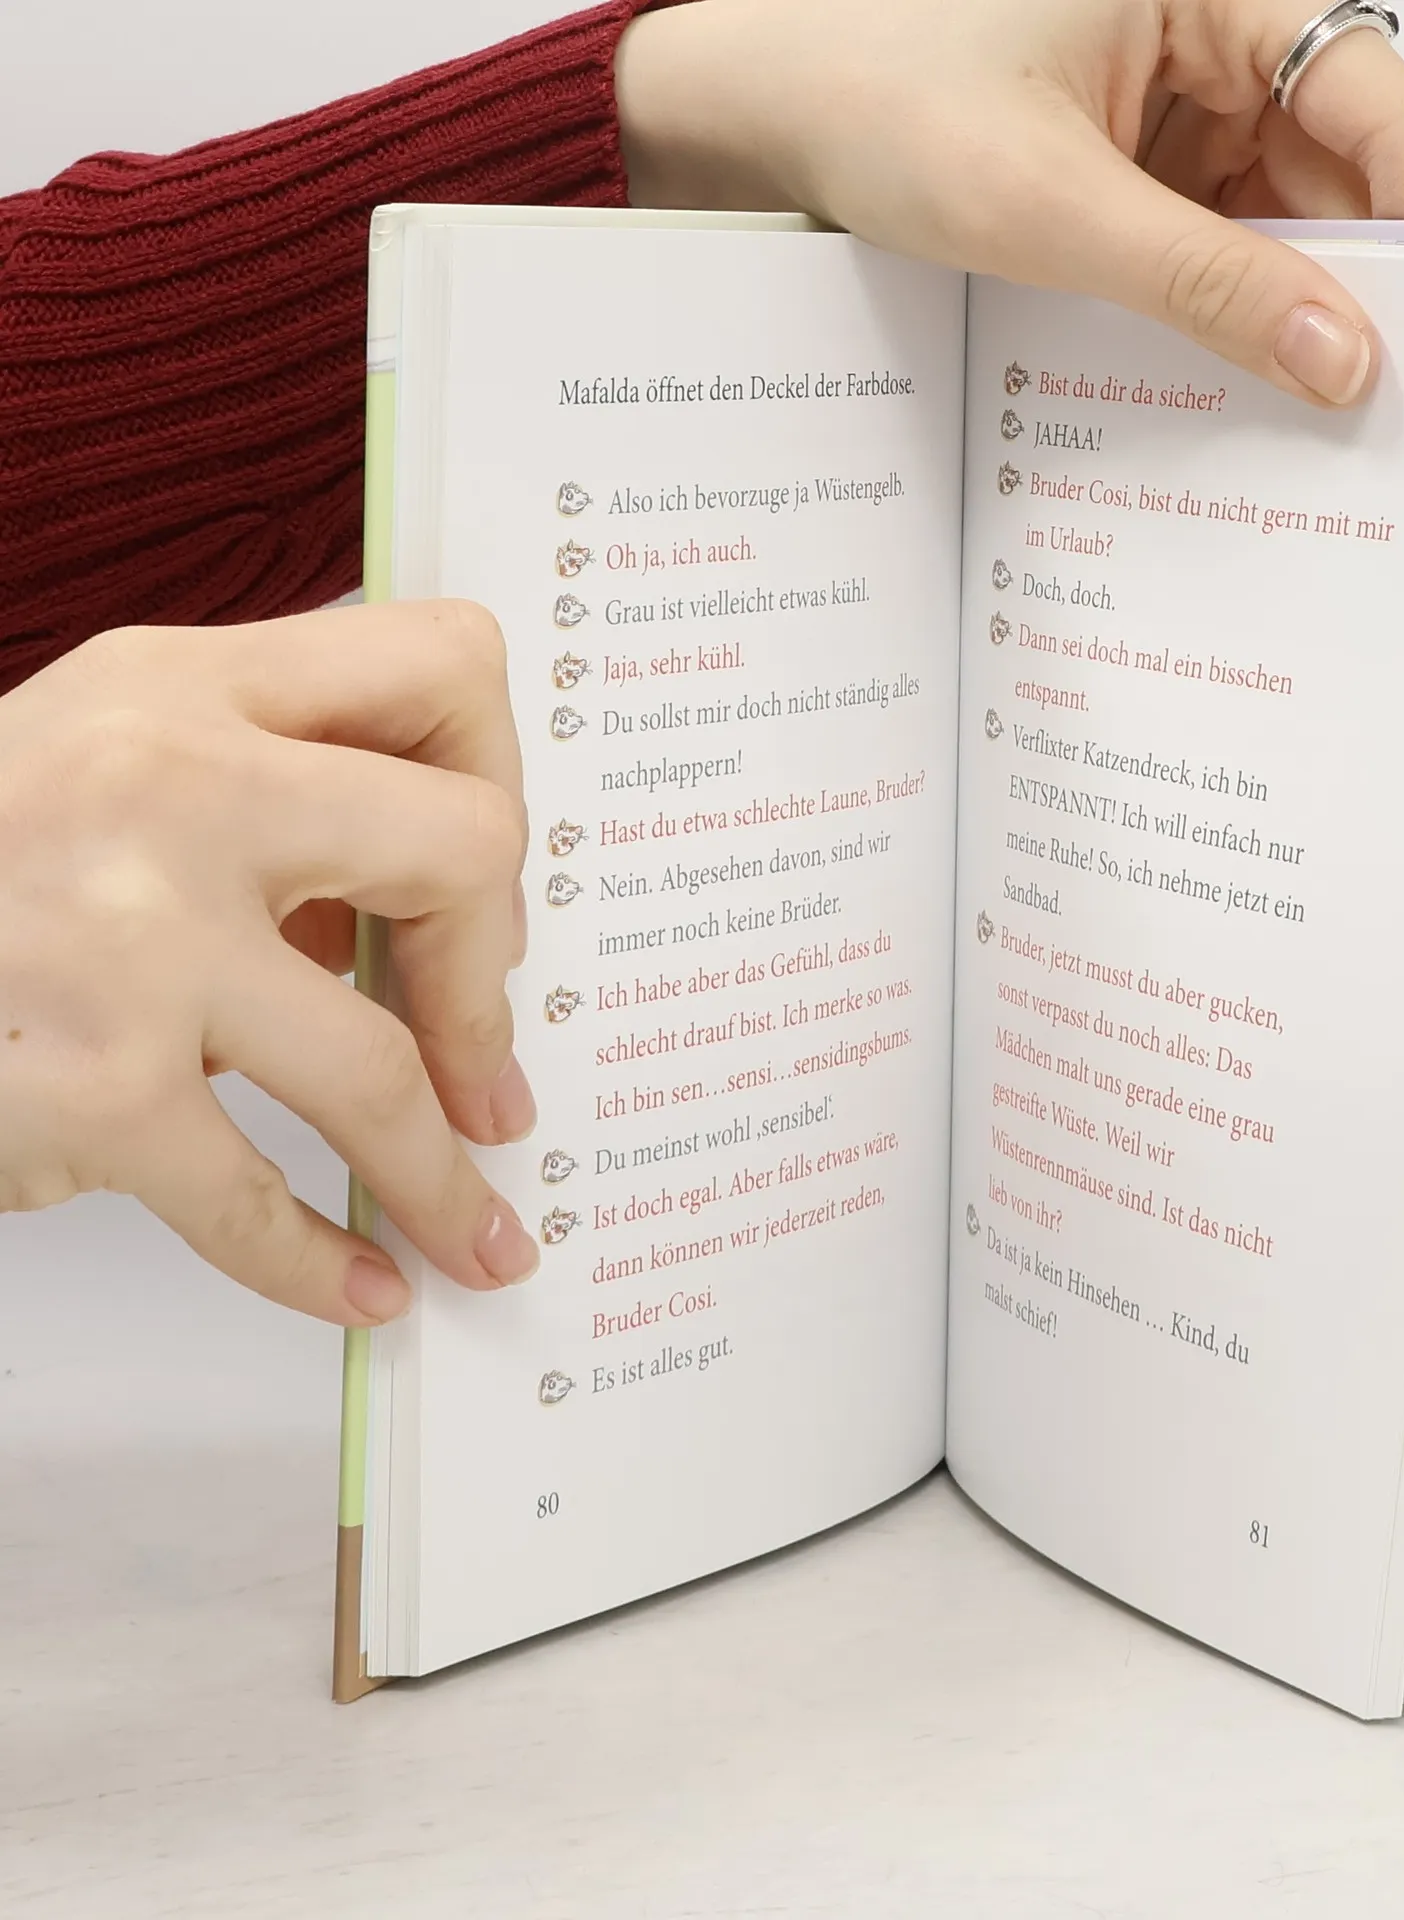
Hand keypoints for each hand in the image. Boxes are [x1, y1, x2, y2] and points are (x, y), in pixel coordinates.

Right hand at [0, 602, 540, 1326]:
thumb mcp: (102, 760)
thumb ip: (265, 796)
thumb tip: (427, 922)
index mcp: (185, 686)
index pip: (443, 667)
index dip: (498, 776)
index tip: (477, 881)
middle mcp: (170, 785)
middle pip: (464, 847)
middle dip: (492, 979)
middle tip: (480, 1063)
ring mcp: (131, 940)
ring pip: (384, 1065)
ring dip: (445, 1176)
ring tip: (479, 1234)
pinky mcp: (88, 1088)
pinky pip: (253, 1198)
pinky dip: (319, 1263)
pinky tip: (361, 1285)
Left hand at [618, 0, 1403, 406]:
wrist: (772, 119)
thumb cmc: (879, 101)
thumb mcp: (1050, 205)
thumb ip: (1203, 283)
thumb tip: (1339, 356)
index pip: (1375, 91)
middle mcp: (1215, 38)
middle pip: (1347, 163)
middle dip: (1366, 277)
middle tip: (1387, 400)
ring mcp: (1183, 107)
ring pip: (1290, 215)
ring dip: (1298, 307)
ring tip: (1312, 410)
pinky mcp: (1146, 169)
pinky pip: (1223, 242)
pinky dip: (1233, 310)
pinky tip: (1239, 381)